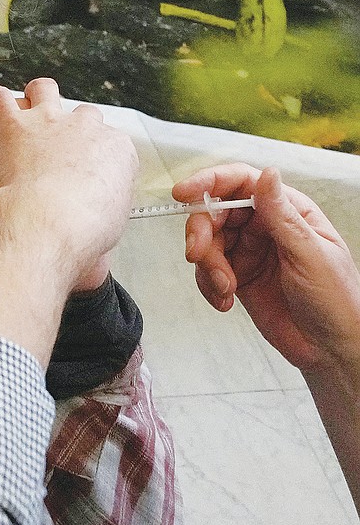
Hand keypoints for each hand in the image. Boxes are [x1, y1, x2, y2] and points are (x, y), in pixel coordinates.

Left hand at [0, 79, 137, 288]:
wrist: (51, 222)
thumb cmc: (82, 235)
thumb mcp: (109, 238)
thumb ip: (102, 232)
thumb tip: (94, 256)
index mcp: (119, 151)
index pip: (113, 147)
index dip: (99, 160)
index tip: (89, 177)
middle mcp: (88, 127)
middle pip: (85, 116)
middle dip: (74, 128)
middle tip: (60, 149)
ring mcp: (51, 121)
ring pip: (45, 89)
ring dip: (36, 95)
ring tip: (26, 106)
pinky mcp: (16, 125)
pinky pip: (0, 98)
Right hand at [173, 163, 359, 374]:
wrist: (331, 350)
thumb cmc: (338, 300)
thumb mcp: (310, 254)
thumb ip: (282, 215)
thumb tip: (267, 174)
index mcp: (287, 209)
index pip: (241, 182)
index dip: (209, 182)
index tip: (185, 193)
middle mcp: (264, 225)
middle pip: (216, 211)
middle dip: (201, 231)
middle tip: (197, 254)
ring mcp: (249, 250)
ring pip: (208, 241)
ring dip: (208, 265)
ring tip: (225, 288)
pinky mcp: (238, 276)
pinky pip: (208, 270)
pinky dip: (208, 285)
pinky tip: (225, 300)